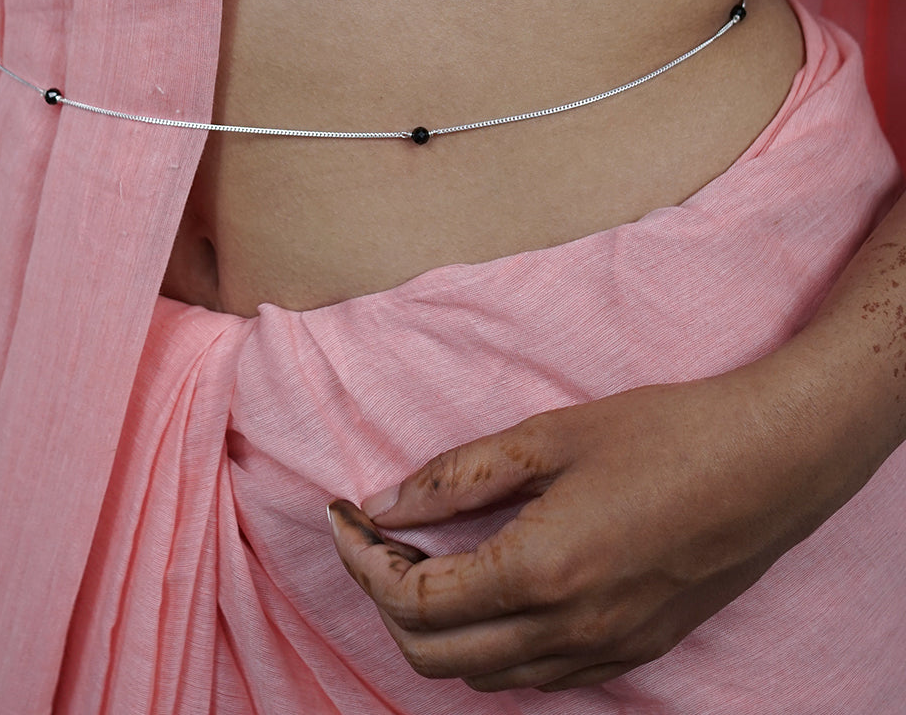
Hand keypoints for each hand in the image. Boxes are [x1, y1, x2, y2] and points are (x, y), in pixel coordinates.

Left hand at [327, 365, 858, 692]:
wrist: (769, 463)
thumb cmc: (661, 435)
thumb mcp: (548, 437)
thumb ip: (457, 475)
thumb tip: (382, 503)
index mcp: (540, 571)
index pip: (413, 601)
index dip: (360, 561)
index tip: (343, 517)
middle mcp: (567, 630)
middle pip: (433, 656)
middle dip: (383, 601)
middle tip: (375, 539)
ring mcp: (603, 652)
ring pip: (481, 677)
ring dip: (433, 628)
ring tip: (426, 559)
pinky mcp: (630, 653)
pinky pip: (533, 676)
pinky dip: (486, 646)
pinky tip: (486, 586)